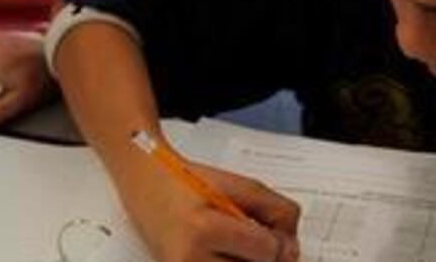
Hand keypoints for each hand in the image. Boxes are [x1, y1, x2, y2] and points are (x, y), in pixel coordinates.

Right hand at [123, 158, 300, 261]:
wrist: (144, 186)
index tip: (265, 228)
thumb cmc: (187, 182)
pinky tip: (224, 254)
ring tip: (233, 245)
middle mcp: (190, 261)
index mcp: (203, 229)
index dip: (276, 239)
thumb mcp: (238, 184)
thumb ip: (275, 211)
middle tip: (251, 238)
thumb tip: (291, 250)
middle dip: (264, 257)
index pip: (267, 251)